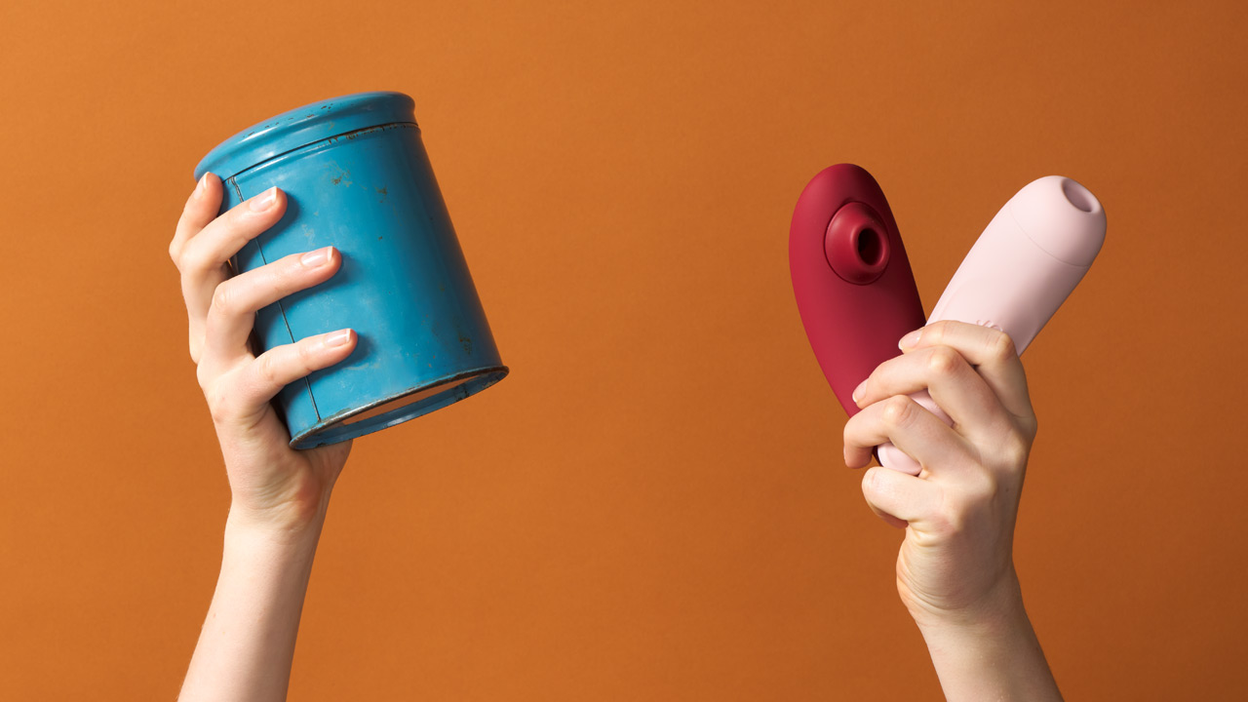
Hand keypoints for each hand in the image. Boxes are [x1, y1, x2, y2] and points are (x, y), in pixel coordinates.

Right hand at [170, 173, 357, 536]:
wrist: (292, 499)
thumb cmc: (317, 419)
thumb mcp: (326, 355)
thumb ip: (347, 313)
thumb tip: (416, 262)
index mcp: (220, 324)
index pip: (190, 259)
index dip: (197, 216)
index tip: (217, 174)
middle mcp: (209, 343)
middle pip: (200, 269)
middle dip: (235, 225)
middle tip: (282, 197)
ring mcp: (219, 377)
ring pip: (229, 308)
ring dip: (279, 275)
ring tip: (331, 257)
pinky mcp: (237, 413)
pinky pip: (269, 373)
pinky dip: (309, 352)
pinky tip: (349, 339)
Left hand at [843, 320, 1036, 624]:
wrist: (970, 591)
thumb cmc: (956, 506)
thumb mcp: (976, 450)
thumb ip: (955, 404)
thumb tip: (900, 351)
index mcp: (1017, 420)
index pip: (994, 345)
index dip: (940, 331)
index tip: (904, 349)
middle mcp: (1006, 445)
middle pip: (939, 363)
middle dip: (882, 376)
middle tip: (863, 402)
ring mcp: (980, 482)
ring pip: (896, 414)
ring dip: (858, 429)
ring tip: (859, 452)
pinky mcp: (947, 517)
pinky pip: (878, 477)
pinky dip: (869, 487)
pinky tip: (887, 505)